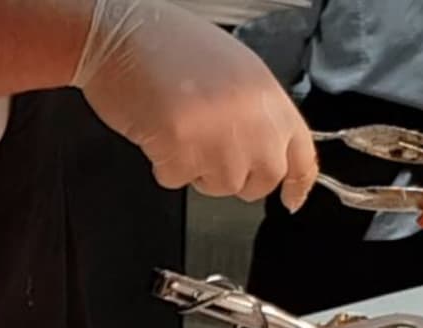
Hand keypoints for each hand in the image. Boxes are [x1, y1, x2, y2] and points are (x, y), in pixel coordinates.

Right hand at [73, 0, 316, 209]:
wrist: (121, 34)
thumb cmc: (168, 46)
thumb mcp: (235, 73)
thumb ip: (258, 115)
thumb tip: (270, 152)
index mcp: (268, 98)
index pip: (301, 156)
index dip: (298, 184)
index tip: (292, 199)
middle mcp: (253, 121)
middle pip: (261, 182)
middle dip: (236, 177)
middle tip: (210, 149)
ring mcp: (220, 139)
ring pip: (219, 187)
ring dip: (196, 169)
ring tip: (179, 127)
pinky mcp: (184, 151)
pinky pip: (177, 179)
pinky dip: (163, 163)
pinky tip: (158, 128)